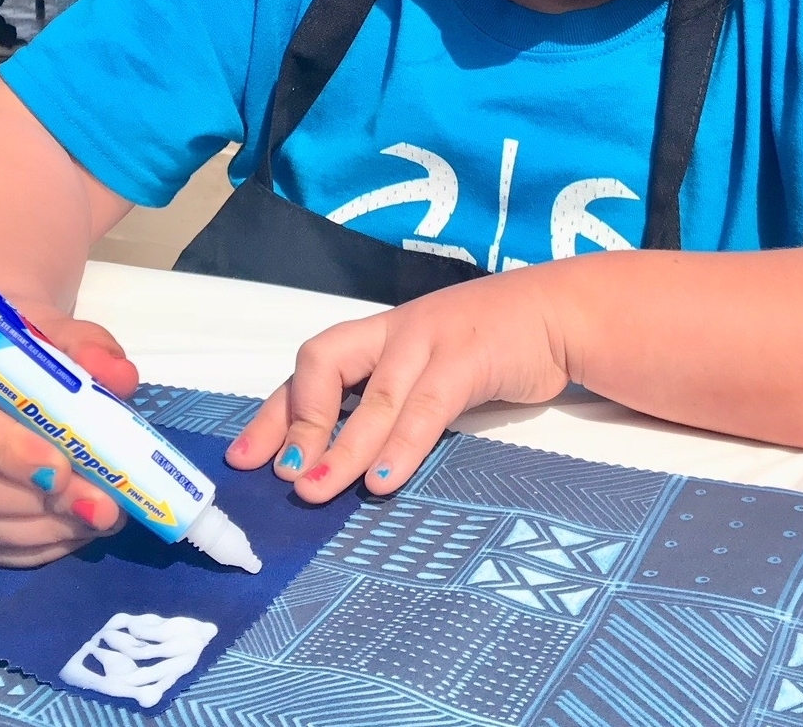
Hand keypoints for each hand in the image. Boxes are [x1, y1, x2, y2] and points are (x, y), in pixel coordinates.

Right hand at [0, 301, 139, 566]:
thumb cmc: (17, 340)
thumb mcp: (48, 327)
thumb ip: (82, 345)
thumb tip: (120, 378)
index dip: (3, 451)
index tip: (60, 468)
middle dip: (36, 501)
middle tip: (101, 506)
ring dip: (43, 528)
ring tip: (102, 519)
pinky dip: (35, 546)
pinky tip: (79, 532)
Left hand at [227, 272, 570, 501]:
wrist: (557, 312)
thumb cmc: (490, 344)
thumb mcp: (431, 365)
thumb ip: (393, 398)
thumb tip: (339, 458)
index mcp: (381, 333)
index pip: (312, 365)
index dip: (275, 411)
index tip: (245, 459)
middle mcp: (395, 330)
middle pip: (325, 361)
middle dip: (297, 417)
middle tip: (284, 473)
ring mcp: (431, 340)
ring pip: (374, 395)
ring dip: (342, 447)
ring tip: (316, 490)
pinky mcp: (469, 358)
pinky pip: (427, 405)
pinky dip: (402, 444)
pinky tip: (384, 480)